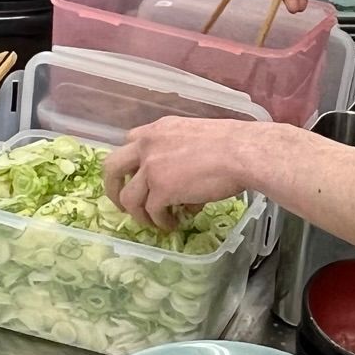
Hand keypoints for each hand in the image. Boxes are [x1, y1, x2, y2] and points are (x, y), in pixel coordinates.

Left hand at [104, 117, 264, 231]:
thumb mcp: (197, 139)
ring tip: (154, 223)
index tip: (137, 176)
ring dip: (140, 214)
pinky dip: (161, 221)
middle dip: (113, 188)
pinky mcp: (160, 190)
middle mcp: (147, 145)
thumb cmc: (232, 145)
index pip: (130, 141)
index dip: (131, 162)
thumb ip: (180, 157)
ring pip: (129, 197)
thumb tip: (184, 194)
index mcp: (158, 129)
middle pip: (112, 167)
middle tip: (122, 204)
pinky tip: (172, 225)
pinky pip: (151, 212)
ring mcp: (151, 168)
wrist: (242, 152)